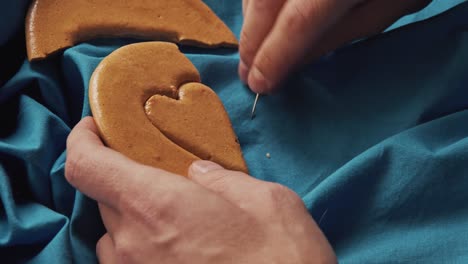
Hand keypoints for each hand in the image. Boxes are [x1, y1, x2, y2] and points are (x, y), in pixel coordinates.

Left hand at [65, 117, 336, 263]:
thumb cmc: (282, 258)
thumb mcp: (265, 200)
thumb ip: (222, 180)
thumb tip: (198, 173)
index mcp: (158, 205)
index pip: (87, 166)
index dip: (81, 140)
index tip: (94, 127)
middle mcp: (135, 244)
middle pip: (102, 197)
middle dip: (122, 177)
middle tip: (154, 169)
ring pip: (111, 235)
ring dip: (130, 215)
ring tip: (168, 211)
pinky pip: (125, 262)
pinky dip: (138, 245)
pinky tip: (175, 243)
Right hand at [239, 0, 430, 92]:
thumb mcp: (385, 9)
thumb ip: (339, 36)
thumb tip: (292, 63)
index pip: (299, 22)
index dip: (275, 57)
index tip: (260, 85)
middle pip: (265, 4)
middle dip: (251, 44)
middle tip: (246, 75)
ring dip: (249, 24)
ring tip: (252, 52)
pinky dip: (253, 4)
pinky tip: (258, 21)